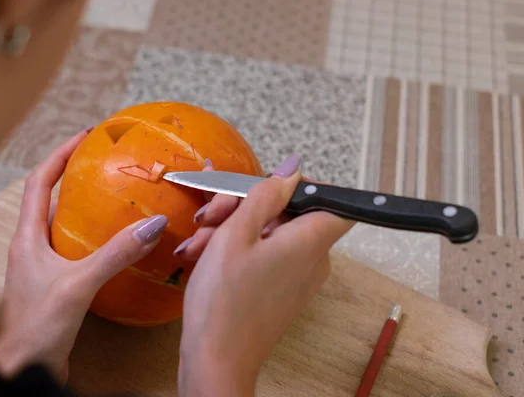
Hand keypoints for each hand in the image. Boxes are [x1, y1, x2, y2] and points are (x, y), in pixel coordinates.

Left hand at [0, 129, 167, 382]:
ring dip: (84, 207)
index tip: (82, 138)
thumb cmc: (37, 326)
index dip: (58, 156)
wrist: (24, 367)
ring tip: (113, 195)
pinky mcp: (57, 283)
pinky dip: (94, 238)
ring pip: (63, 225)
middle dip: (72, 175)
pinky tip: (116, 244)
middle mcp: (32, 246)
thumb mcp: (79, 283)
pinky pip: (76, 249)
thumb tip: (152, 224)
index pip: (37, 182)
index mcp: (27, 237)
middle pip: (48, 198)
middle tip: (102, 162)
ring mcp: (43, 265)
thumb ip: (116, 253)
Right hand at [176, 155, 353, 395]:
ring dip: (232, 229)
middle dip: (245, 206)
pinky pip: (264, 255)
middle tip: (209, 216)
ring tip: (197, 243)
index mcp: (310, 240)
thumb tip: (292, 169)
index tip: (264, 187)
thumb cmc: (224, 299)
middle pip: (289, 213)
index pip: (333, 199)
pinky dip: (236, 249)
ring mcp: (297, 276)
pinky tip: (201, 253)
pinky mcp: (280, 290)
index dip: (303, 186)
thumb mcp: (236, 234)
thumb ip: (266, 195)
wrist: (215, 361)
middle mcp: (312, 258)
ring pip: (269, 233)